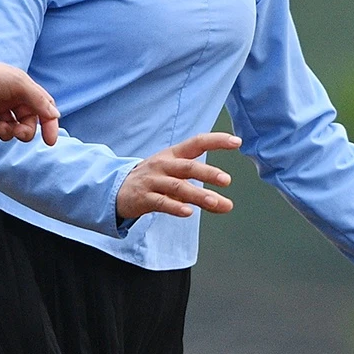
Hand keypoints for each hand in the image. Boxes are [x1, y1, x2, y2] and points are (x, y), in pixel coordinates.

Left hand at [0, 49, 60, 146]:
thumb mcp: (18, 84)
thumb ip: (38, 100)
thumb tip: (55, 116)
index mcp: (23, 89)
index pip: (44, 110)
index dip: (49, 125)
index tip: (50, 141)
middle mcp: (11, 99)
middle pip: (28, 124)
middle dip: (24, 132)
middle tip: (15, 132)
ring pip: (10, 130)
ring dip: (6, 134)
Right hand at [116, 132, 240, 221]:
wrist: (117, 189)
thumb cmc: (153, 181)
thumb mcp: (175, 179)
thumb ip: (202, 192)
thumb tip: (227, 205)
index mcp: (173, 155)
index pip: (197, 142)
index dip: (216, 141)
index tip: (236, 141)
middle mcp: (163, 165)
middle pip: (188, 167)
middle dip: (208, 173)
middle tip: (227, 180)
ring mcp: (153, 181)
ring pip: (177, 187)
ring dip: (198, 194)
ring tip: (216, 203)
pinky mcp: (144, 198)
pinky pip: (161, 202)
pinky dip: (175, 207)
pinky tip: (188, 212)